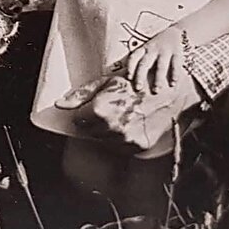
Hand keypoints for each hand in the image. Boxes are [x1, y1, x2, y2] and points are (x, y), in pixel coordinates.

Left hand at [55, 63, 199, 151]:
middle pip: (90, 132)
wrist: (167, 92)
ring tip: (120, 115)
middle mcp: (112, 128)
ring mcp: (126, 140)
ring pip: (104, 140)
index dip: (83, 113)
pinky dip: (120, 138)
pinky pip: (120, 146)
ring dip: (107, 131)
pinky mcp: (138, 147)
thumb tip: (60, 104)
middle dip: (94, 122)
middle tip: (107, 109)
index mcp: (101, 110)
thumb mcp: (107, 81)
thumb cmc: (136, 82)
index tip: (90, 107)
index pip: (78, 120)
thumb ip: (82, 94)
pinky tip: (129, 123)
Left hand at [126, 25, 187, 93]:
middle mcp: (152, 49)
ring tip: (156, 90)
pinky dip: (174, 74)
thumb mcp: (149, 49)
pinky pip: (175, 64)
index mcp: (144, 48)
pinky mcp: (176, 53)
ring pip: (160, 66)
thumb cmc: (159, 45)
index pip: (134, 57)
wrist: (177, 32)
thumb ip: (143, 60)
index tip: (128, 78)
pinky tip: (173, 83)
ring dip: (158, 79)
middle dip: (140, 76)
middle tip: (138, 88)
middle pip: (144, 63)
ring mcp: (165, 51)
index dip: (130, 67)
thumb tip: (131, 79)